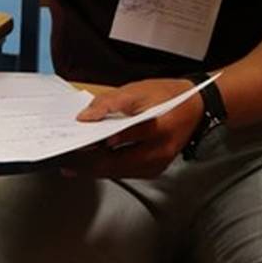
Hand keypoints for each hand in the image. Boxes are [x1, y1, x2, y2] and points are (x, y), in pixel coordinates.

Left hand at [61, 79, 204, 177]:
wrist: (195, 107)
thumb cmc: (168, 96)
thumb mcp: (138, 90)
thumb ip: (110, 102)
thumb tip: (85, 118)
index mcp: (157, 128)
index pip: (119, 139)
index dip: (93, 145)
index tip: (72, 145)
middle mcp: (159, 151)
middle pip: (115, 164)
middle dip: (87, 164)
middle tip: (66, 159)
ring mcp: (157, 163)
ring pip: (118, 172)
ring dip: (95, 168)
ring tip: (73, 162)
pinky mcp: (154, 169)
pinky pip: (126, 172)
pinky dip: (108, 167)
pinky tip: (94, 162)